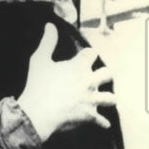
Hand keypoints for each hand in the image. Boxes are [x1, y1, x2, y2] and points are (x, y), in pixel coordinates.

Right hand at [16, 24, 115, 140]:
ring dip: (109, 98)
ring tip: (107, 98)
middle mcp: (90, 82)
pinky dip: (102, 123)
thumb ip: (47, 42)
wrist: (38, 113)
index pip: (92, 53)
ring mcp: (91, 100)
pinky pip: (101, 121)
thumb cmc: (38, 85)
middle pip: (108, 73)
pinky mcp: (89, 116)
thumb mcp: (39, 60)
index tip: (88, 54)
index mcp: (79, 67)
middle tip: (101, 75)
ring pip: (111, 98)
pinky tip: (103, 124)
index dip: (89, 53)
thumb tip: (50, 25)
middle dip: (105, 73)